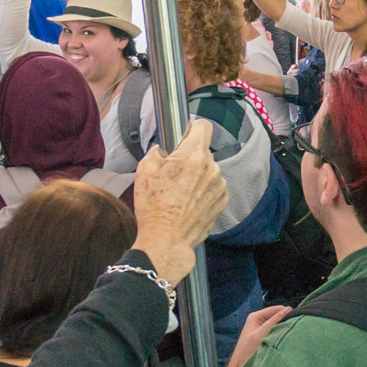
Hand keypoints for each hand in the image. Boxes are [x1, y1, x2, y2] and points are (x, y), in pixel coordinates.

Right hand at [130, 119, 226, 286]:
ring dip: (197, 175)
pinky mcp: (222, 200)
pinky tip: (188, 202)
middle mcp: (212, 168)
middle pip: (203, 150)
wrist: (167, 239)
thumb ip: (157, 151)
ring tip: (180, 192)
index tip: (184, 136)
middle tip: (173, 173)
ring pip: (208, 169)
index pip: (203, 126)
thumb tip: (163, 149)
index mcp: (193, 156)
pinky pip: (213, 186)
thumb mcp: (144, 170)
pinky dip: (203, 190)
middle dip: (189, 157)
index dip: (191, 129)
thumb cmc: (154, 207)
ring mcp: (219, 185)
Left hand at [221, 305, 290, 366]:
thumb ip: (274, 320)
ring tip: (292, 330)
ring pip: (277, 324)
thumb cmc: (249, 349)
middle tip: (296, 325)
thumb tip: (288, 309)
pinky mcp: (264, 336)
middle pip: (276, 316)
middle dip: (285, 320)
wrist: (241, 365)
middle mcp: (259, 320)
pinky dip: (280, 333)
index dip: (286, 312)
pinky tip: (286, 336)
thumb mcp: (262, 333)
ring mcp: (262, 328)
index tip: (298, 316)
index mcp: (255, 316)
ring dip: (283, 327)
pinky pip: (275, 331)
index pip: (275, 309)